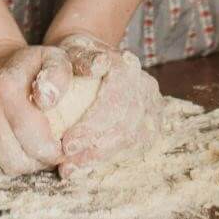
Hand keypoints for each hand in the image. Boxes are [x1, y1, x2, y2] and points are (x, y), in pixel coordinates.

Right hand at [0, 38, 68, 178]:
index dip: (50, 153)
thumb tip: (46, 102)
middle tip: (35, 153)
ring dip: (4, 169)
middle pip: (12, 161)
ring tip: (14, 152)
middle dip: (30, 164)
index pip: (34, 142)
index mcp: (6, 86)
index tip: (54, 150)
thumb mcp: (51, 59)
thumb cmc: (24, 68)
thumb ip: (59, 76)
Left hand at [42, 33, 161, 180]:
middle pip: (125, 125)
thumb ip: (82, 58)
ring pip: (133, 140)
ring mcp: (152, 106)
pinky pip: (136, 147)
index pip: (115, 102)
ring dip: (101, 157)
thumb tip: (97, 66)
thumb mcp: (72, 50)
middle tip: (66, 161)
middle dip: (94, 147)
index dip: (92, 127)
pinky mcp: (152, 123)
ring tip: (72, 167)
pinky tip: (88, 165)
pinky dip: (111, 158)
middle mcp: (144, 86)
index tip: (67, 143)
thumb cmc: (75, 57)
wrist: (90, 59)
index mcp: (126, 67)